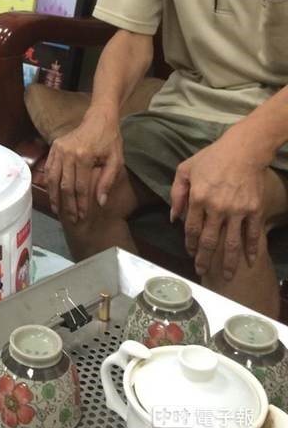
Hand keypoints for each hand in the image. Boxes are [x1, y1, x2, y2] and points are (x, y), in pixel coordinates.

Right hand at [44, 108, 123, 222]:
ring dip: (55, 196)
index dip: (81, 204)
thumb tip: (100, 202)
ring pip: (53, 179)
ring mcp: (58, 149)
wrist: (98, 118)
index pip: (80, 187)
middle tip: (71, 219)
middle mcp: (68, 153)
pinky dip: (49, 183)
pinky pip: (48, 169)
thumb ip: (107, 181)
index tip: (82, 216)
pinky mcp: (54, 147)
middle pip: (65, 185)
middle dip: (68, 205)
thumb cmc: (110, 140)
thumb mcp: (115, 160)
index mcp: (84, 156)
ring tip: (58, 211)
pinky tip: (52, 194)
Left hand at [170, 135, 265, 279]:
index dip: (190, 243)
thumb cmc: (212, 157)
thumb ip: (176, 193)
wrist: (244, 149)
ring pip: (231, 243)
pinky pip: (252, 234)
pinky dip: (251, 249)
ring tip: (226, 277)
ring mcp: (237, 210)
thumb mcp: (186, 169)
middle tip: (201, 271)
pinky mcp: (254, 210)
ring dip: (227, 262)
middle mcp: (217, 207)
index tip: (190, 252)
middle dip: (204, 259)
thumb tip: (173, 218)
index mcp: (198, 198)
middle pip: (209, 240)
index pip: (191, 228)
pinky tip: (249, 261)